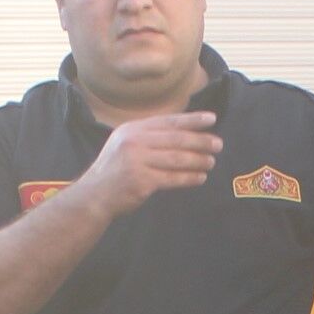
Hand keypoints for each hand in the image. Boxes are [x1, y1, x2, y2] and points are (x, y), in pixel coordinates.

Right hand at [79, 109, 222, 219]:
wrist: (95, 194)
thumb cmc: (115, 169)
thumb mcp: (125, 143)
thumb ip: (148, 136)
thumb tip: (184, 132)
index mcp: (132, 129)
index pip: (168, 121)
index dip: (192, 120)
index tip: (212, 119)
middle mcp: (134, 142)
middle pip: (176, 139)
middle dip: (200, 141)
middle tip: (218, 144)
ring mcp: (137, 161)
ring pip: (176, 159)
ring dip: (198, 160)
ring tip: (211, 161)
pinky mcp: (141, 181)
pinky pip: (172, 178)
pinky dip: (189, 178)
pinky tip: (200, 178)